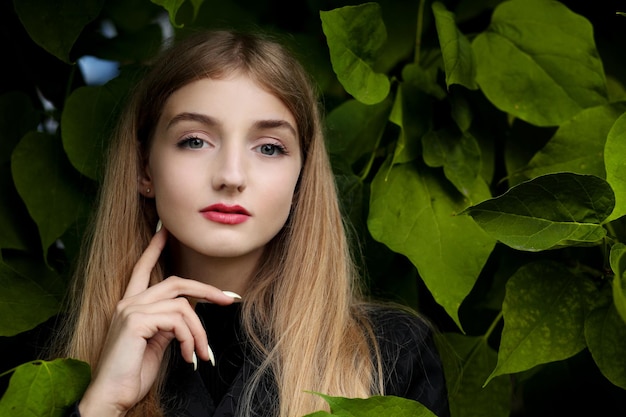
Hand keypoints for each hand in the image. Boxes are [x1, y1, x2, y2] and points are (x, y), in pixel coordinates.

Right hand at [78, 224, 236, 416]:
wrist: (112, 397)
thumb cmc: (131, 375)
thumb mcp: (155, 344)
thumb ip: (166, 325)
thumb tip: (187, 317)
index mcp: (131, 306)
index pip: (142, 269)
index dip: (154, 249)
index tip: (164, 232)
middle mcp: (128, 303)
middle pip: (175, 283)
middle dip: (205, 289)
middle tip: (228, 299)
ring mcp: (130, 310)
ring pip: (182, 305)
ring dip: (200, 331)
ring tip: (201, 353)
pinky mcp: (135, 321)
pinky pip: (178, 320)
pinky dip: (190, 338)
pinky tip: (188, 355)